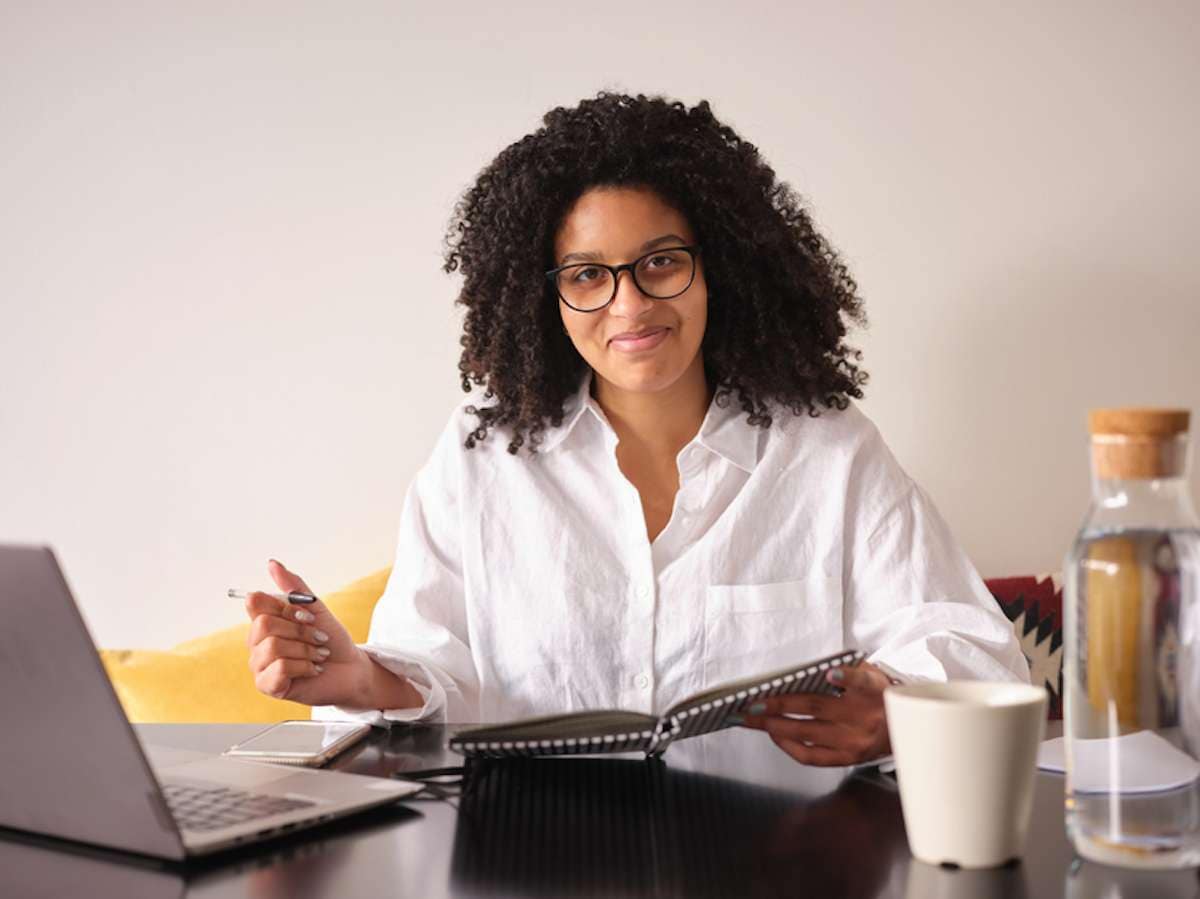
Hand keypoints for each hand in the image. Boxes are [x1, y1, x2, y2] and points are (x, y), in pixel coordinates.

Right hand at [244, 559, 366, 705]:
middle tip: (319, 638)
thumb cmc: (330, 640)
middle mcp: (256, 643)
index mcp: (264, 622)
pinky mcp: (267, 686)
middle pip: (264, 624)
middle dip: (300, 629)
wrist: (350, 668)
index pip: (255, 602)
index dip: (285, 607)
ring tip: (318, 655)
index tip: (309, 615)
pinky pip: (279, 668)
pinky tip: (312, 670)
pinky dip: (304, 666)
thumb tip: (272, 563)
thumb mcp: (315, 608)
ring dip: (305, 649)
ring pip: (272, 646)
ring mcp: (259, 665)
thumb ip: (294, 587)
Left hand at [736, 662, 892, 765]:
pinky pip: (812, 756)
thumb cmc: (879, 695)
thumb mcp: (872, 674)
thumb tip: (809, 671)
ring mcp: (854, 740)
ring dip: (775, 726)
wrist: (905, 728)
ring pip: (807, 733)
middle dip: (780, 705)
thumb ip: (847, 670)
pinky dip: (789, 746)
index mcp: (872, 690)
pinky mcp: (847, 758)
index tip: (831, 674)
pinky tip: (774, 735)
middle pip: (816, 708)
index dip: (846, 677)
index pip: (862, 681)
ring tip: (753, 719)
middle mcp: (863, 717)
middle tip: (754, 703)